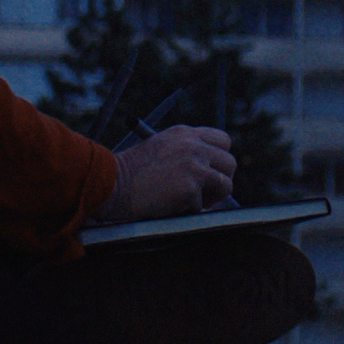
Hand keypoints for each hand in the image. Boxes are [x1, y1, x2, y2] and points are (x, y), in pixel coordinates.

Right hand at [91, 126, 235, 222]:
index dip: (220, 159)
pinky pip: (204, 205)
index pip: (222, 140)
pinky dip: (190, 211)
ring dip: (212, 198)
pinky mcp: (190, 187)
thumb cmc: (132, 171)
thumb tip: (211, 175)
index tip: (211, 172)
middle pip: (230, 162)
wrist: (113, 183)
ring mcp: (193, 165)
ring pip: (226, 184)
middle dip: (223, 180)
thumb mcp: (161, 148)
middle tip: (208, 193)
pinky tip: (172, 206)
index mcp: (185, 133)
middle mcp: (193, 145)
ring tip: (191, 202)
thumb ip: (185, 152)